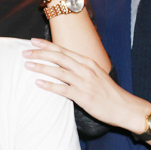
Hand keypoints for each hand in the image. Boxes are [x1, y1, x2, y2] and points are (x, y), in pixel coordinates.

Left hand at [23, 38, 150, 132]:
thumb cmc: (108, 92)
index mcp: (87, 62)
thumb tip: (63, 64)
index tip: (33, 41)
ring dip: (42, 67)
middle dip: (40, 53)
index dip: (47, 45)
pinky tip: (38, 83)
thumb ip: (80, 68)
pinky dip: (50, 85)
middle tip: (25, 52)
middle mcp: (85, 69)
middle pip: (59, 57)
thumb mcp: (96, 74)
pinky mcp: (84, 96)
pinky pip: (63, 89)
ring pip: (59, 71)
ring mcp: (84, 82)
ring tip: (27, 65)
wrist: (125, 108)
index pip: (63, 50)